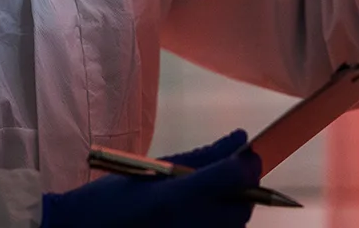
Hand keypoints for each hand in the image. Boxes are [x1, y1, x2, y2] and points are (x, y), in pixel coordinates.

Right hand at [41, 130, 260, 227]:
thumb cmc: (109, 199)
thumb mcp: (152, 170)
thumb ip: (199, 156)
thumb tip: (238, 138)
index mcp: (174, 197)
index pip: (233, 177)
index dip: (248, 164)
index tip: (249, 154)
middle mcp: (187, 225)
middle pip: (241, 208)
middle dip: (243, 189)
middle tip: (229, 176)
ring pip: (232, 227)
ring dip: (231, 210)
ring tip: (209, 198)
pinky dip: (215, 225)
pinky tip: (197, 216)